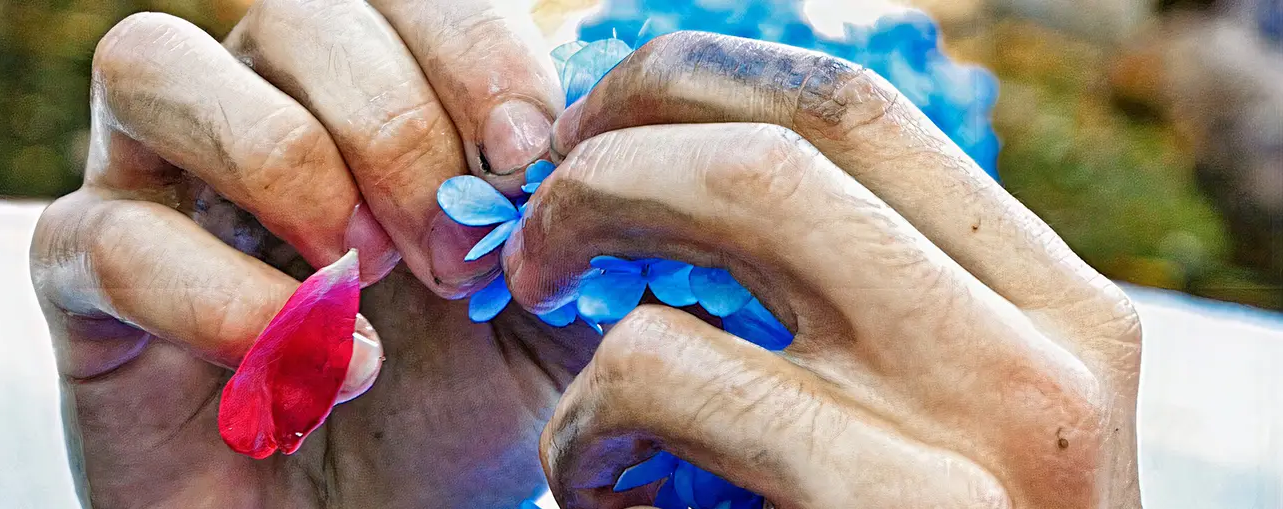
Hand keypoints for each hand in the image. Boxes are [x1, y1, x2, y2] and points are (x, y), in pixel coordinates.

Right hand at [29, 2, 594, 506]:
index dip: (469, 48)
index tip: (526, 155)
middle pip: (294, 11)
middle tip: (457, 256)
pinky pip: (112, 236)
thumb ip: (576, 218)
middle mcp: (255, 109)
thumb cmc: (458, 408)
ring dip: (288, 163)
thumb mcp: (555, 311)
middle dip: (396, 127)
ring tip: (367, 277)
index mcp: (370, 92)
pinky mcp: (87, 284)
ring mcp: (157, 185)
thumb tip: (588, 129)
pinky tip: (324, 371)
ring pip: (156, 64)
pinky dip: (230, 300)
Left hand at [507, 32, 1141, 507]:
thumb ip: (834, 303)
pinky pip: (670, 371)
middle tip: (532, 221)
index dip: (692, 82)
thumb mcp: (911, 420)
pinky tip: (598, 487)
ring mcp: (988, 426)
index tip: (592, 124)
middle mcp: (1044, 341)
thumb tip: (648, 169)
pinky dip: (586, 415)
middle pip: (783, 133)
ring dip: (589, 251)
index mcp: (1047, 300)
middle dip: (614, 147)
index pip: (853, 107)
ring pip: (734, 201)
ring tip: (559, 348)